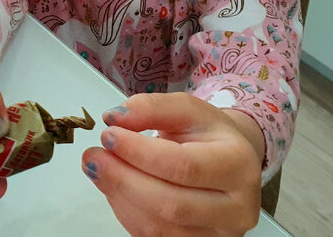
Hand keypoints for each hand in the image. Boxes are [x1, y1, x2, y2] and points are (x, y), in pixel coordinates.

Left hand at [81, 92, 263, 234]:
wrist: (230, 162)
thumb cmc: (209, 136)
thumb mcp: (187, 109)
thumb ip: (151, 108)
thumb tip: (115, 117)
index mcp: (238, 165)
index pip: (184, 166)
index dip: (140, 153)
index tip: (109, 135)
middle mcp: (236, 207)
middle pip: (171, 203)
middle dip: (123, 179)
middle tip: (93, 157)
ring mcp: (218, 234)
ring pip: (159, 227)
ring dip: (119, 196)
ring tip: (99, 169)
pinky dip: (126, 212)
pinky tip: (116, 188)